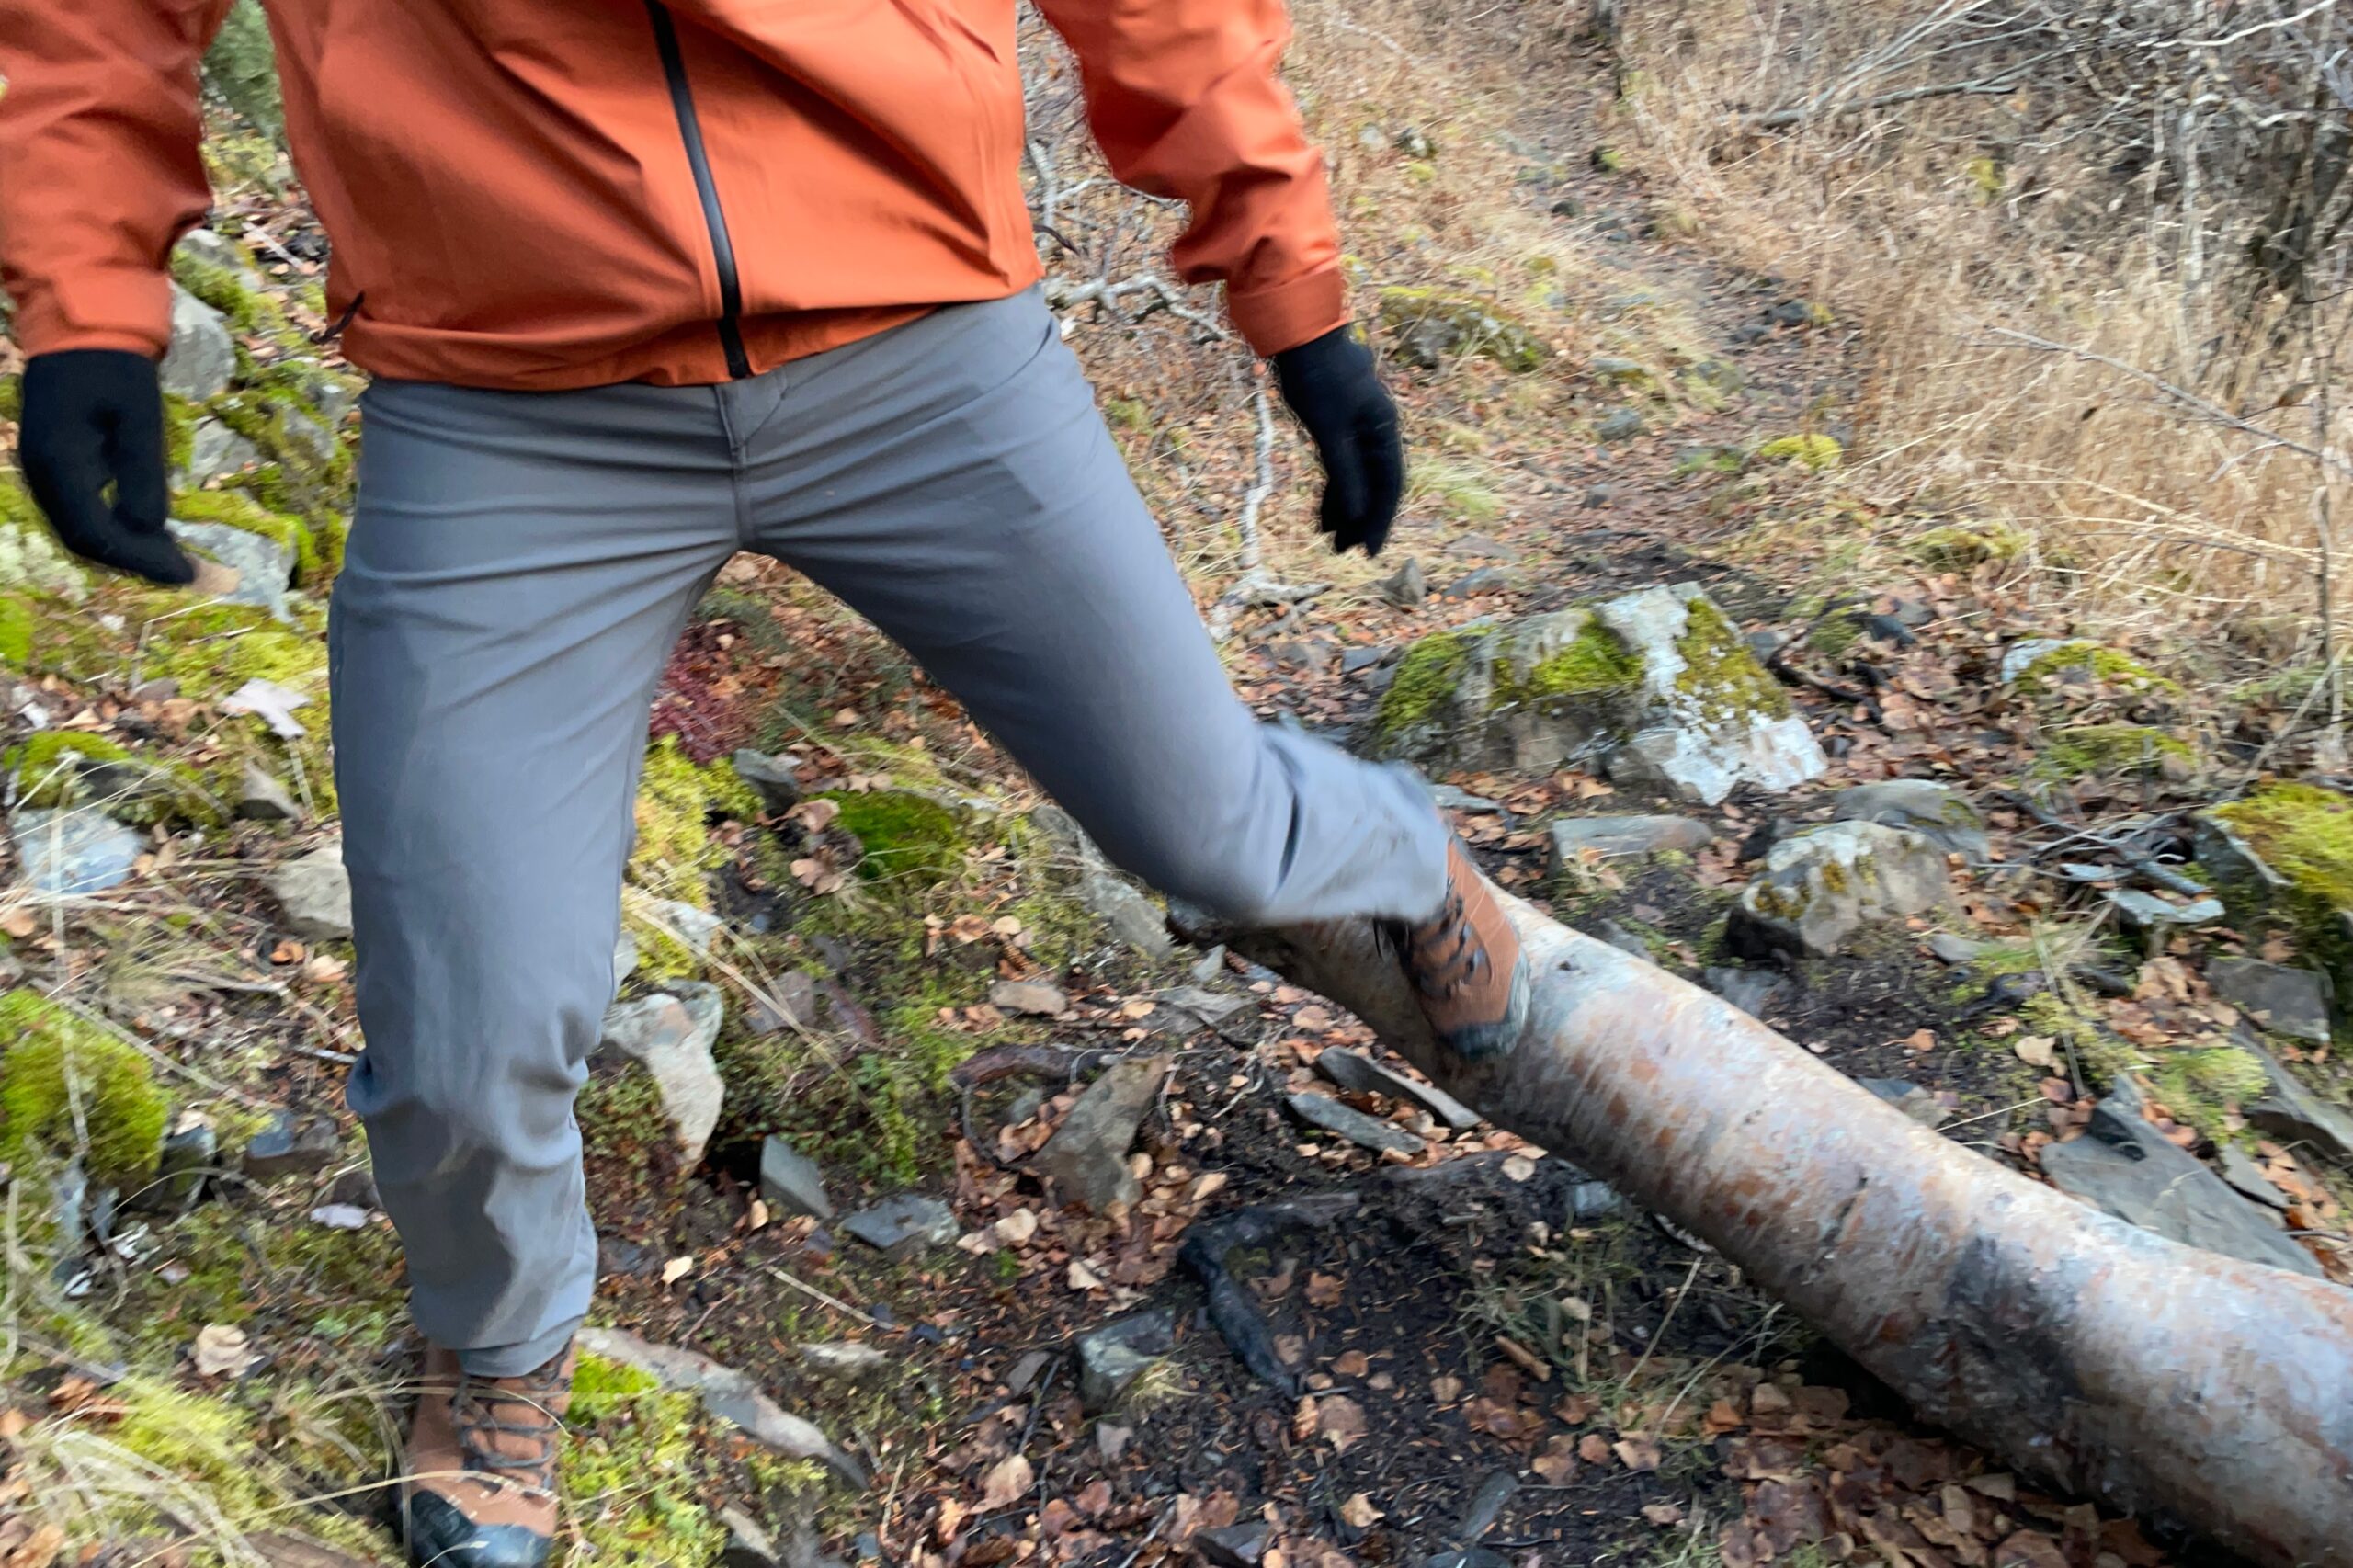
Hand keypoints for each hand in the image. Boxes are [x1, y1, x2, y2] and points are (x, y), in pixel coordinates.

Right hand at [17, 350, 194, 584]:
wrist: (82, 329)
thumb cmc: (114, 368)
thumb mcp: (140, 419)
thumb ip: (143, 475)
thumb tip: (150, 530)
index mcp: (59, 465)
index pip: (95, 535)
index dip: (140, 561)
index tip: (185, 574)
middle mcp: (44, 476)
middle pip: (86, 540)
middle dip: (137, 562)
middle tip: (189, 574)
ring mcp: (47, 472)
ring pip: (84, 530)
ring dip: (129, 549)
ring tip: (178, 560)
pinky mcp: (59, 466)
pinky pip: (85, 512)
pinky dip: (119, 529)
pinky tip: (154, 534)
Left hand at [1272, 325, 1403, 556]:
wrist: (1299, 334)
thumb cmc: (1318, 377)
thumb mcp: (1329, 430)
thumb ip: (1345, 472)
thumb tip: (1358, 514)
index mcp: (1384, 429)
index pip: (1389, 485)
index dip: (1380, 520)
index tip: (1368, 552)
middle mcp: (1376, 430)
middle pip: (1374, 485)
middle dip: (1360, 520)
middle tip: (1343, 551)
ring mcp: (1357, 427)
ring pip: (1356, 478)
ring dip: (1345, 509)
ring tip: (1330, 539)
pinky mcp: (1337, 425)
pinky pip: (1340, 465)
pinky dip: (1333, 489)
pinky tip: (1323, 512)